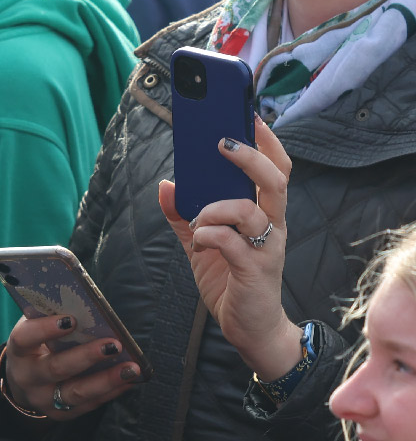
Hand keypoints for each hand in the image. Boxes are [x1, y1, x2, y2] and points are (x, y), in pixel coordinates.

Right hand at [1, 313, 142, 419]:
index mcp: (18, 350)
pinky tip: (129, 380)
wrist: (23, 383)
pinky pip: (90, 404)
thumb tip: (84, 303)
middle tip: (114, 345)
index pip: (25, 338)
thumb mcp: (34, 330)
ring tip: (132, 368)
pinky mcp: (61, 413)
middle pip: (56, 368)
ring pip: (77, 392)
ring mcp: (44, 399)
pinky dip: (112, 391)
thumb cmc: (35, 346)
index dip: (45, 329)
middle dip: (87, 356)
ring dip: (107, 379)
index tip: (72, 319)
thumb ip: (50, 317)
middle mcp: (27, 377)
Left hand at [158, 119, 299, 379]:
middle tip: (221, 144)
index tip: (247, 112)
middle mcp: (272, 225)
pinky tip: (199, 239)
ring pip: (252, 209)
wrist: (249, 328)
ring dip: (217, 205)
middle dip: (250, 156)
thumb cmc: (230, 278)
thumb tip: (166, 183)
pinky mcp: (256, 270)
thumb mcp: (199, 241)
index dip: (265, 140)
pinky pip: (233, 242)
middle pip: (275, 179)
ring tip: (198, 217)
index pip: (275, 168)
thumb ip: (182, 213)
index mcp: (262, 212)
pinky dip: (209, 233)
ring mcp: (268, 247)